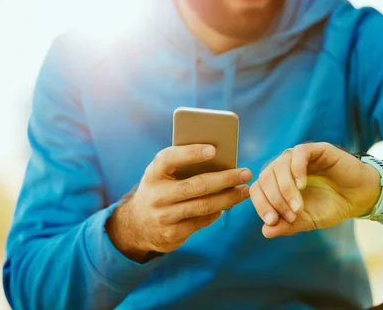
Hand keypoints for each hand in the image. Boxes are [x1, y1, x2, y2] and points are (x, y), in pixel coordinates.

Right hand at [107, 144, 251, 261]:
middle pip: (197, 185)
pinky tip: (228, 204)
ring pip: (204, 206)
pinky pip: (202, 221)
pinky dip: (218, 212)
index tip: (214, 149)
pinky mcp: (173, 234)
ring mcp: (164, 216)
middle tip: (246, 173)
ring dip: (229, 198)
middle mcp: (157, 195)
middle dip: (226, 179)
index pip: (170, 158)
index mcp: (153, 173)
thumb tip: (220, 158)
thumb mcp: (161, 175)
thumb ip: (181, 165)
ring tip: (245, 191)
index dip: (191, 153)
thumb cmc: (159, 189)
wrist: (136, 225)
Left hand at [249, 142, 380, 237]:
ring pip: (279, 165)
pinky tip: (303, 185)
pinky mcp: (316, 149)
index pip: (258, 188)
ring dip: (285, 189)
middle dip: (275, 199)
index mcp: (279, 182)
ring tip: (298, 207)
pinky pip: (298, 153)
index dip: (261, 205)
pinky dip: (296, 170)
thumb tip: (265, 231)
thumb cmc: (332, 206)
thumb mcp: (307, 221)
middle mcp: (286, 167)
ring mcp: (299, 156)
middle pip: (265, 177)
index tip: (272, 221)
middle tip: (290, 216)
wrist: (360, 198)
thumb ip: (287, 225)